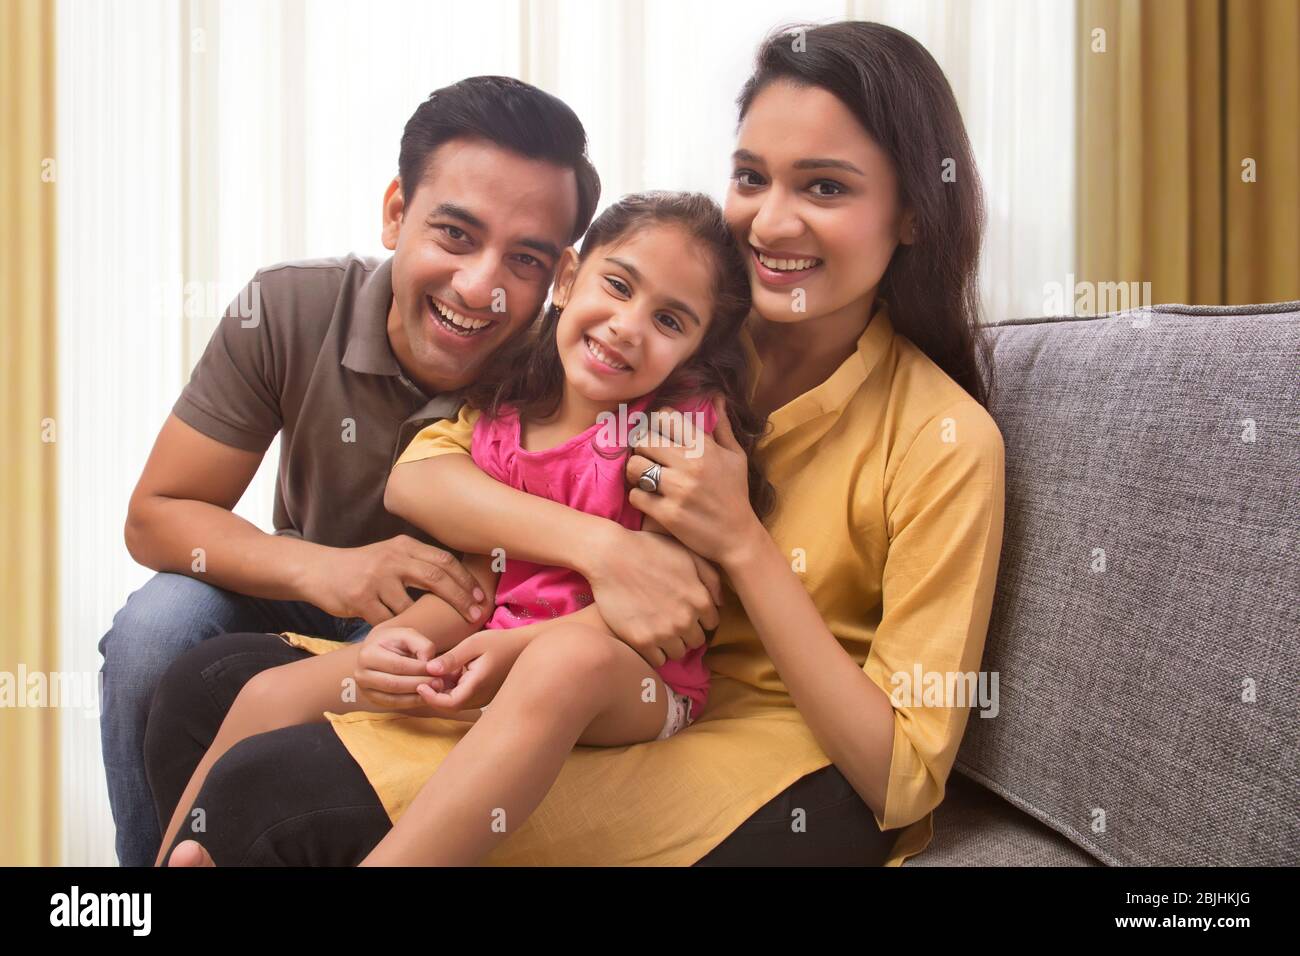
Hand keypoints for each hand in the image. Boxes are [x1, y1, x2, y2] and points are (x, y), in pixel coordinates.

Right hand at [300, 535, 487, 625]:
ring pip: (411, 605)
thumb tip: (457, 576)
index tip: (480, 596)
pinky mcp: (360, 599)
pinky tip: (407, 640)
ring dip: (426, 623)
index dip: (465, 579)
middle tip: (475, 615)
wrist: (319, 571)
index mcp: (403, 546)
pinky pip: (388, 621)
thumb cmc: (362, 567)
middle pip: (435, 577)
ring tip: (440, 635)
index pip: (443, 559)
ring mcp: (376, 578)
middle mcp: (392, 558)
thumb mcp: (390, 554)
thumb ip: (418, 561)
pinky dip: (399, 631)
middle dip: (460, 597)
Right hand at [354, 626, 441, 710]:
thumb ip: (421, 645)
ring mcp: (364, 689)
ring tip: (435, 690)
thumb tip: (430, 665)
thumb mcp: (407, 635)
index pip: (397, 665)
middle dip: (419, 684)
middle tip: (439, 683)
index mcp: (368, 654)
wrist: (378, 649)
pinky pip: (392, 705)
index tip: (437, 670)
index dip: (419, 669)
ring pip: (393, 698)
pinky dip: (410, 702)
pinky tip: (425, 697)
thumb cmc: (395, 641)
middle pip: (394, 684)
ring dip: (417, 696)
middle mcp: (361, 673)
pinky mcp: (371, 699)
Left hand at [416, 629, 526, 711]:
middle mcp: (481, 698)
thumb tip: (429, 669)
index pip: (448, 704)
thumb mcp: (473, 644)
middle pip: (450, 705)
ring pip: (457, 702)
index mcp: (477, 686)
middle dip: (436, 692)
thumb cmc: (500, 643)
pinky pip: (465, 697)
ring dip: (446, 689)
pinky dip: (455, 687)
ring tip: (446, 668)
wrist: (525, 647)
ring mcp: (485, 698)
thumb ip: (451, 658)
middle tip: (428, 673)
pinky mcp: (486, 696)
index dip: (431, 697)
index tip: (421, 683)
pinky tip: (458, 670)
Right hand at [585, 522, 722, 669]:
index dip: (700, 618)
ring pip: (678, 653)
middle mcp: (686, 620)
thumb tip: (720, 603)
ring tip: (659, 630)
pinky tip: (647, 637)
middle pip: (696, 641)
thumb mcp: (688, 555)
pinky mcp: (642, 641)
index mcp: (700, 600)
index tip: (686, 612)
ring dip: (672, 644)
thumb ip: (711, 579)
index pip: (711, 624)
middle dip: (687, 632)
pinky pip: (657, 661)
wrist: (611, 556)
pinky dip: (654, 652)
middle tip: (671, 621)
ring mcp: (664, 633)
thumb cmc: (650, 550)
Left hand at [626, 394, 766, 568]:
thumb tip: (716, 395)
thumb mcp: (736, 456)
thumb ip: (723, 425)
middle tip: (646, 456)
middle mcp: (690, 465)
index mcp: (705, 448)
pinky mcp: (667, 514)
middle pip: (643, 439)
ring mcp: (678, 490)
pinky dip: (638, 497)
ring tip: (643, 476)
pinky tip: (648, 499)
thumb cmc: (735, 493)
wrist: (737, 537)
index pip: (665, 417)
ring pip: (634, 466)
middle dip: (641, 446)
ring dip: (634, 471)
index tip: (658, 433)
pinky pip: (635, 496)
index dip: (656, 423)